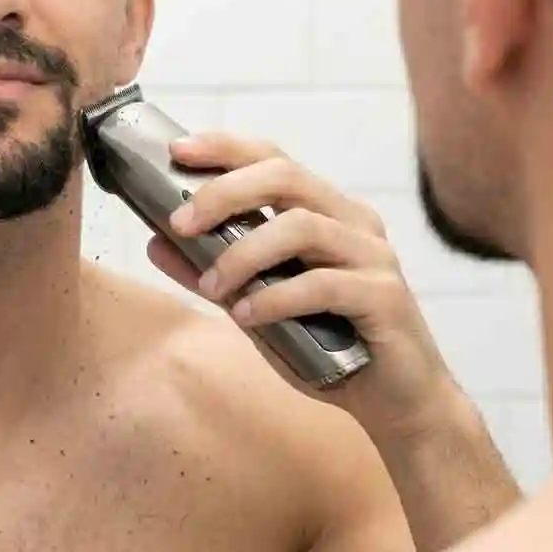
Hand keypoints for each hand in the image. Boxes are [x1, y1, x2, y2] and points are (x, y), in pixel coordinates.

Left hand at [146, 131, 463, 440]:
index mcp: (325, 211)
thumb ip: (212, 273)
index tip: (178, 149)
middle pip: (286, 176)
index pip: (272, 158)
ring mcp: (373, 255)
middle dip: (225, 192)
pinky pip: (323, 284)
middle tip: (181, 222)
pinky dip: (276, 297)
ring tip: (211, 285)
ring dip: (244, 253)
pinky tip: (246, 315)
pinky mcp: (385, 296)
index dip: (225, 148)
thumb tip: (156, 243)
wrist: (396, 404)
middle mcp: (352, 221)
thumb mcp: (255, 306)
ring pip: (301, 226)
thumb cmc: (327, 346)